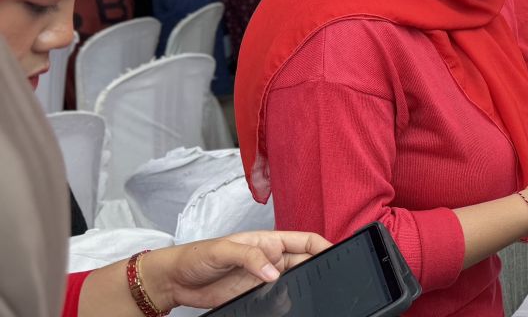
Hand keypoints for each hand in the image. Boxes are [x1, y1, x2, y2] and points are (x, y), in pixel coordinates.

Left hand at [140, 231, 330, 310]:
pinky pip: (278, 299)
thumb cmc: (196, 255)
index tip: (336, 253)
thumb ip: (250, 256)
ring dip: (300, 287)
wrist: (175, 281)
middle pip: (304, 263)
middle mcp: (270, 259)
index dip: (323, 246)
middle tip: (324, 279)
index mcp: (268, 240)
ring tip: (305, 293)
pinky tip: (284, 304)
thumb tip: (273, 271)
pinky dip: (284, 302)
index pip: (305, 241)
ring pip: (294, 282)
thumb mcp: (223, 250)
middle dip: (316, 269)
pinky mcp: (254, 296)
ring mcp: (263, 278)